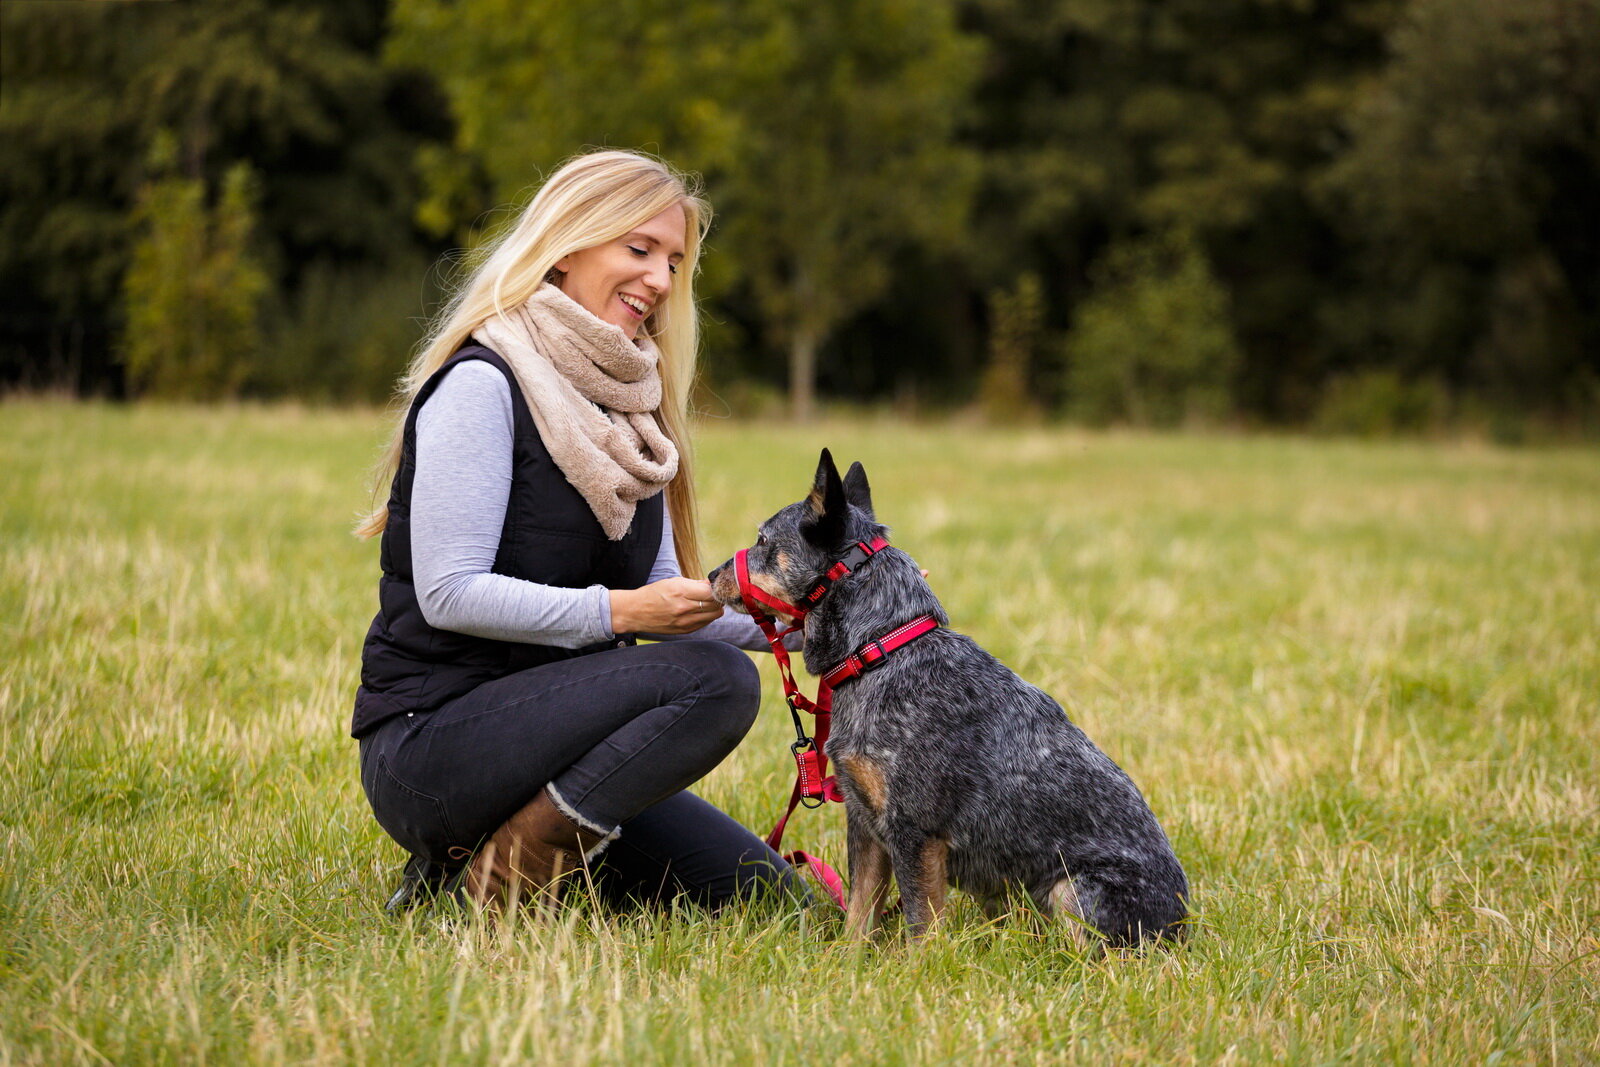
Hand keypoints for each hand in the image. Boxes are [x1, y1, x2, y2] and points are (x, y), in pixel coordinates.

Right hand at [610, 577, 724, 634]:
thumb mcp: (673, 582)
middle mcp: (685, 608)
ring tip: (706, 602)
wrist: (635, 612)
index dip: (715, 588)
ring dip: (714, 607)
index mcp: (681, 592)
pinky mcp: (685, 631)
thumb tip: (711, 584)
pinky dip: (707, 616)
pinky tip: (699, 611)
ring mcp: (685, 622)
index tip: (714, 586)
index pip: (711, 592)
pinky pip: (706, 623)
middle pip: (716, 604)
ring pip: (715, 615)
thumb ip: (695, 583)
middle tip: (712, 594)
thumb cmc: (653, 594)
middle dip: (717, 597)